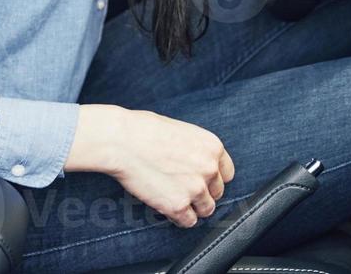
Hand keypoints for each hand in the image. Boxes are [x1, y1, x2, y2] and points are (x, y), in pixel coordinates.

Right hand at [65, 104, 234, 227]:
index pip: (227, 174)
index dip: (213, 179)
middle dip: (203, 193)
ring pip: (206, 210)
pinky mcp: (178, 206)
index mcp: (213, 147)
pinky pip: (188, 221)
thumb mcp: (183, 132)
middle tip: (185, 191)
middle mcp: (209, 169)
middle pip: (217, 193)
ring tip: (176, 200)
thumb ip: (197, 150)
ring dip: (193, 208)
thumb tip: (199, 163)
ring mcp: (195, 189)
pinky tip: (168, 209)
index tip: (204, 182)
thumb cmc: (145, 131)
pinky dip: (179, 219)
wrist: (123, 141)